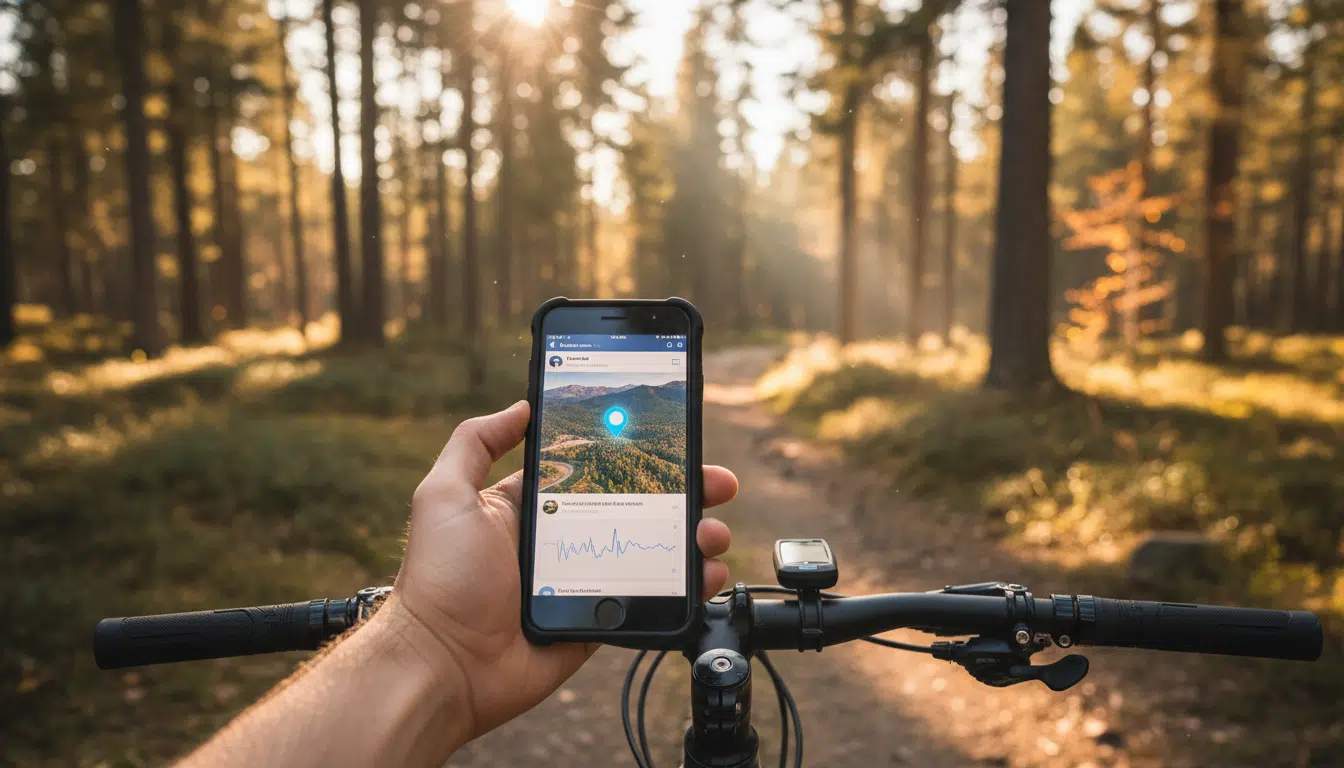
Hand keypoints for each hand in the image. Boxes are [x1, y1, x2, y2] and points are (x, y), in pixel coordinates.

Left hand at [390, 401, 736, 743]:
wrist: (443, 663)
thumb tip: (520, 405)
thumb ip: (476, 442)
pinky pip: (651, 601)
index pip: (598, 470)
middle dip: (684, 493)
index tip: (675, 442)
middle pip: (639, 507)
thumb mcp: (445, 494)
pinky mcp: (598, 620)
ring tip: (714, 532)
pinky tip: (707, 575)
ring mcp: (585, 581)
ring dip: (693, 539)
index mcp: (533, 507)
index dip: (638, 456)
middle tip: (718, 485)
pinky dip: (686, 589)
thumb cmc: (439, 579)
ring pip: (654, 552)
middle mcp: (563, 539)